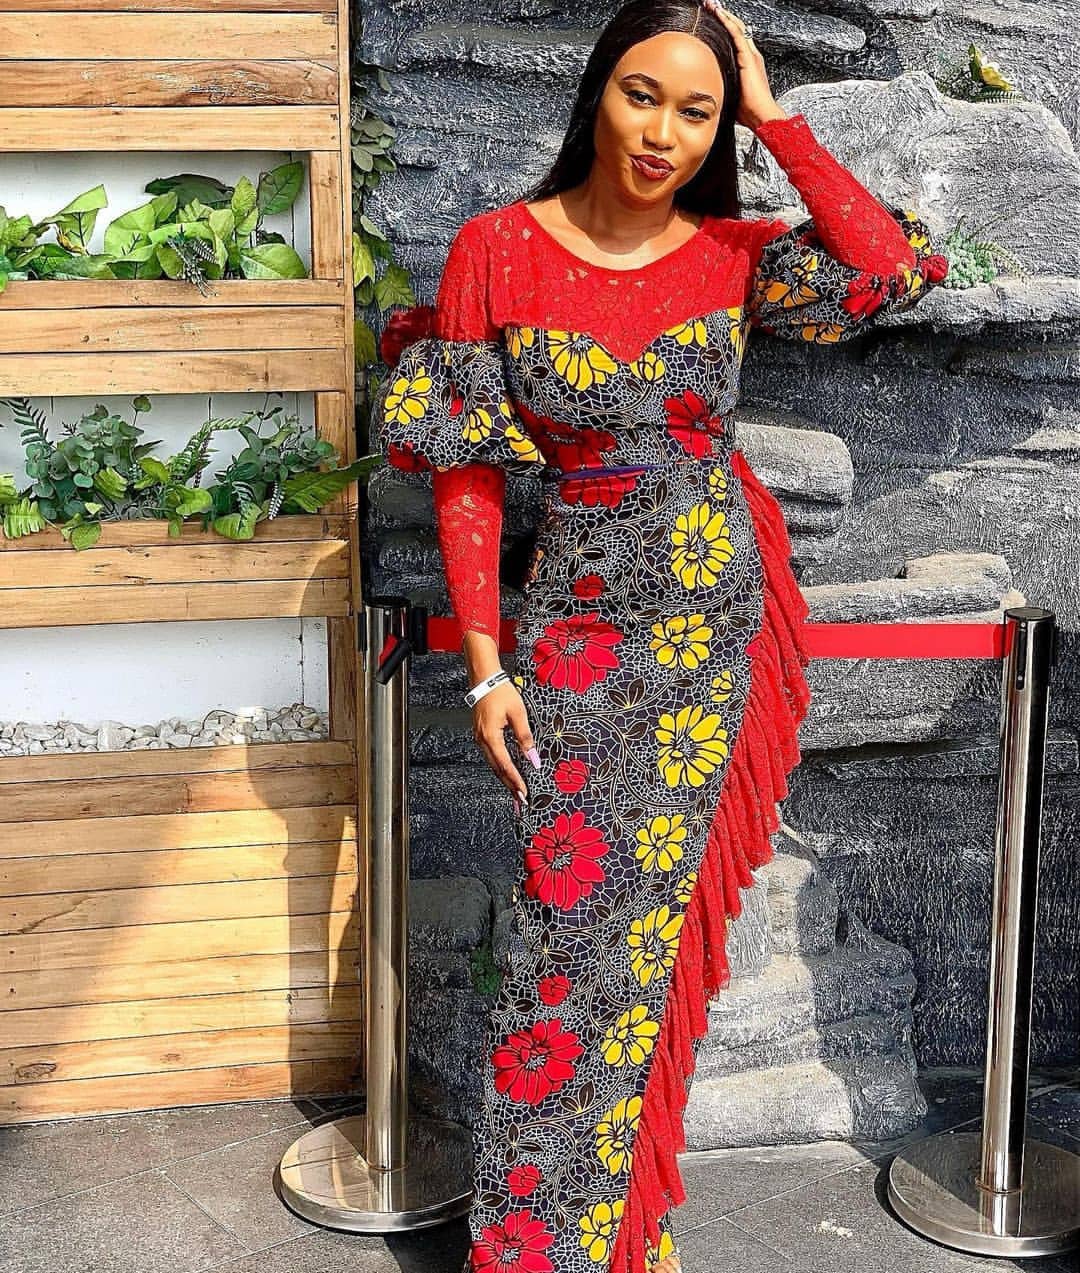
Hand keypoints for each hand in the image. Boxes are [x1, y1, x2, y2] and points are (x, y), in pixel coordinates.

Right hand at [472, 679, 539, 806]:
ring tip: (515, 791)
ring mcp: (480, 738)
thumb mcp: (518, 714)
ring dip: (505, 778)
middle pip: (497, 769)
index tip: (524, 793)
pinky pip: (491, 756)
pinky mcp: (481, 735)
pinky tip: (508, 772)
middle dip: (510, 785)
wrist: (484, 678)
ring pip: (494, 764)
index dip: (516, 781)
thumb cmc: (501, 692)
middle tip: (520, 801)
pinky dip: (500, 767)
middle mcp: (482, 741)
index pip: (506, 765)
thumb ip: (525, 738)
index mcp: (491, 737)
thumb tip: (533, 758)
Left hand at [700, 2, 786, 131]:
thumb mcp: (730, 94)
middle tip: (710, 6)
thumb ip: (721, 86)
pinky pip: (737, 34)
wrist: (762, 116)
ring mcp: (750, 55)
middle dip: (723, 17)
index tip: (712, 19)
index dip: (724, 27)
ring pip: (736, 28)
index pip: (734, 39)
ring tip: (712, 5)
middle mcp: (750, 56)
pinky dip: (727, 22)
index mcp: (747, 64)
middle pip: (736, 29)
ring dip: (724, 15)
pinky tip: (719, 14)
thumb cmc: (748, 111)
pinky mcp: (748, 58)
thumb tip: (707, 90)